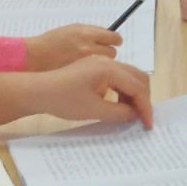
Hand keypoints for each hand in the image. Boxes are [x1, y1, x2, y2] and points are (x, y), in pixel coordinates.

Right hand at [25, 24, 121, 70]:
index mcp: (86, 34)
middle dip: (106, 54)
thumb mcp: (72, 30)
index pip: (114, 38)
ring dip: (102, 67)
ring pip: (106, 68)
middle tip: (96, 56)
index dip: (114, 40)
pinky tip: (84, 76)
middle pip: (112, 53)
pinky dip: (95, 79)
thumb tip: (110, 36)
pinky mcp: (81, 79)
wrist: (33, 59)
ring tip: (89, 67)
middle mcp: (87, 49)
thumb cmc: (51, 43)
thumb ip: (92, 33)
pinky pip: (98, 80)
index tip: (112, 42)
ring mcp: (85, 65)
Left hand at [28, 55, 152, 127]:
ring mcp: (101, 62)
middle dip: (143, 98)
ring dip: (134, 94)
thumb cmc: (64, 101)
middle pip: (138, 76)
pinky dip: (123, 90)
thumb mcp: (94, 110)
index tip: (148, 124)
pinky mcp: (94, 67)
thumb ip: (119, 112)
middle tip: (143, 119)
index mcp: (109, 69)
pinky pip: (117, 77)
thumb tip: (135, 114)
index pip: (137, 86)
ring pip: (128, 76)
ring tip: (131, 114)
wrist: (38, 91)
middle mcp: (108, 61)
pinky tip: (118, 104)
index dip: (145, 106)